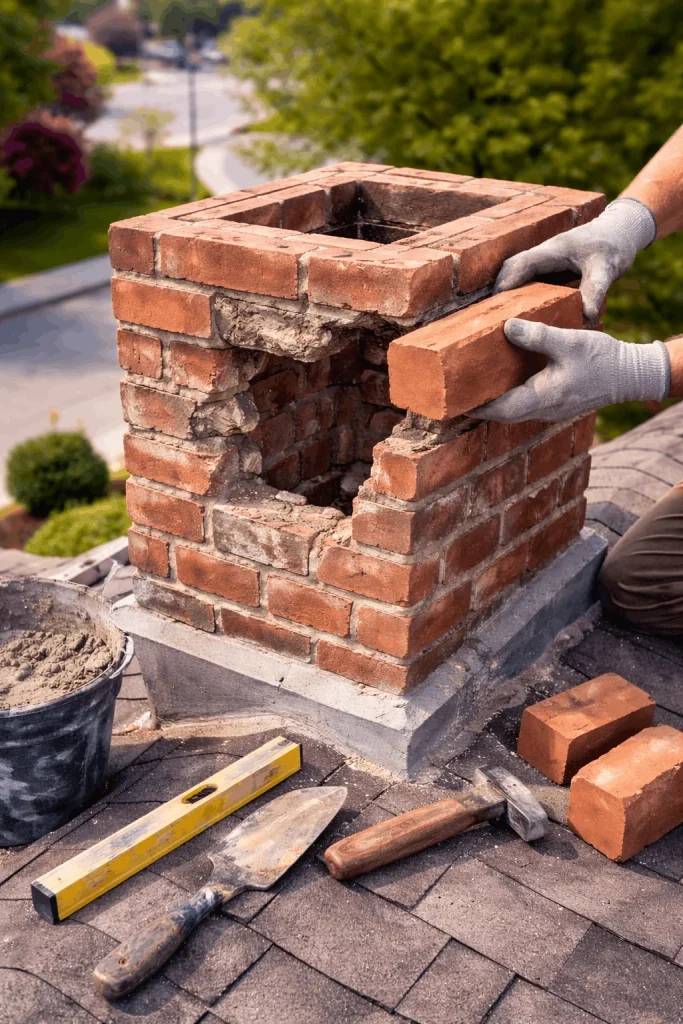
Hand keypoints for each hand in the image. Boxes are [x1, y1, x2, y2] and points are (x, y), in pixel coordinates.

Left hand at [470, 319, 669, 422]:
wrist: (632, 374)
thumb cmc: (603, 360)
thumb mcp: (568, 342)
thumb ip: (537, 335)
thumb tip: (506, 327)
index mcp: (543, 398)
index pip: (500, 410)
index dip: (476, 407)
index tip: (453, 401)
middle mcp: (544, 410)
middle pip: (503, 414)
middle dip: (481, 405)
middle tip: (457, 393)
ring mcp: (551, 409)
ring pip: (515, 409)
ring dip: (496, 401)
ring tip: (474, 385)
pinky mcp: (557, 402)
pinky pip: (527, 403)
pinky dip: (511, 395)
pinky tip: (504, 378)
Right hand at [494, 198, 655, 319]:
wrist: (620, 232)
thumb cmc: (614, 246)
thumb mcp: (607, 269)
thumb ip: (595, 290)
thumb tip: (586, 316)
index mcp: (552, 250)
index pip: (520, 264)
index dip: (504, 284)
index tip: (493, 305)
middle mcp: (544, 253)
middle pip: (510, 269)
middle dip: (498, 290)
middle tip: (489, 317)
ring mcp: (545, 260)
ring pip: (516, 273)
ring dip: (506, 292)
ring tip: (499, 317)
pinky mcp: (549, 267)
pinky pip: (527, 279)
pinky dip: (519, 293)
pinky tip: (519, 312)